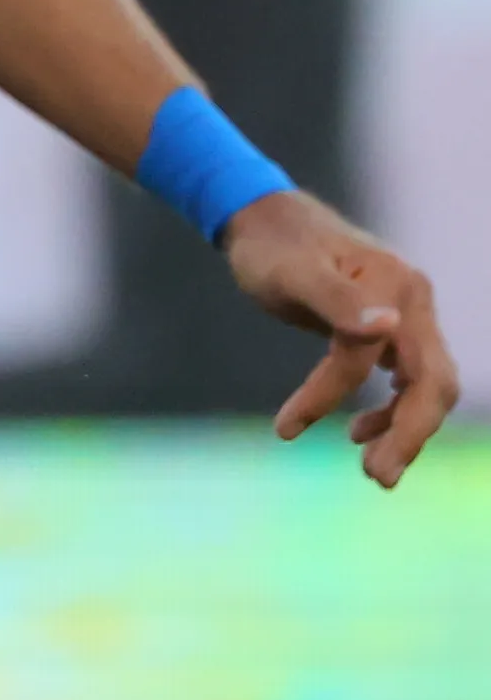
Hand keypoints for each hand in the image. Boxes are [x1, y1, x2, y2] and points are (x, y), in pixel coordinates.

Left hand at [224, 190, 458, 486]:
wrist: (266, 220)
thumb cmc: (273, 247)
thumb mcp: (292, 273)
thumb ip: (337, 299)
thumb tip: (387, 330)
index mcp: (397, 288)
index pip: (368, 357)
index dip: (327, 394)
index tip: (284, 429)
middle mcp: (413, 303)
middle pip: (433, 382)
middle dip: (409, 434)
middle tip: (378, 480)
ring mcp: (408, 317)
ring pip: (426, 386)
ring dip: (404, 429)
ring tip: (370, 468)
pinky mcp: (393, 329)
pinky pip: (409, 378)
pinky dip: (392, 408)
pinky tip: (361, 430)